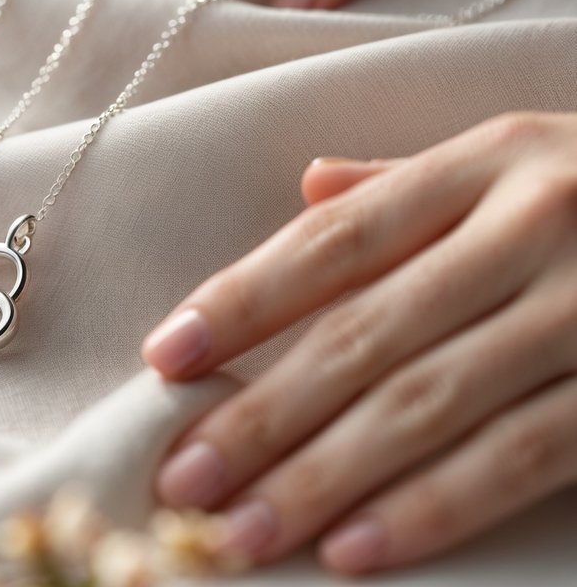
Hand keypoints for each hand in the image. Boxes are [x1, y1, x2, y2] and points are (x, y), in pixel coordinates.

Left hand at [141, 111, 576, 573]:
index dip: (245, 299)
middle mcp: (536, 222)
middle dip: (263, 414)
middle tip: (182, 479)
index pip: (336, 239)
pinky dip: (433, 509)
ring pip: (430, 404)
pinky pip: (522, 457)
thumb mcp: (526, 155)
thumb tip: (309, 186)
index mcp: (489, 160)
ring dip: (324, 479)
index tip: (167, 357)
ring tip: (242, 533)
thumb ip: (413, 184)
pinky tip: (356, 553)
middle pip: (366, 332)